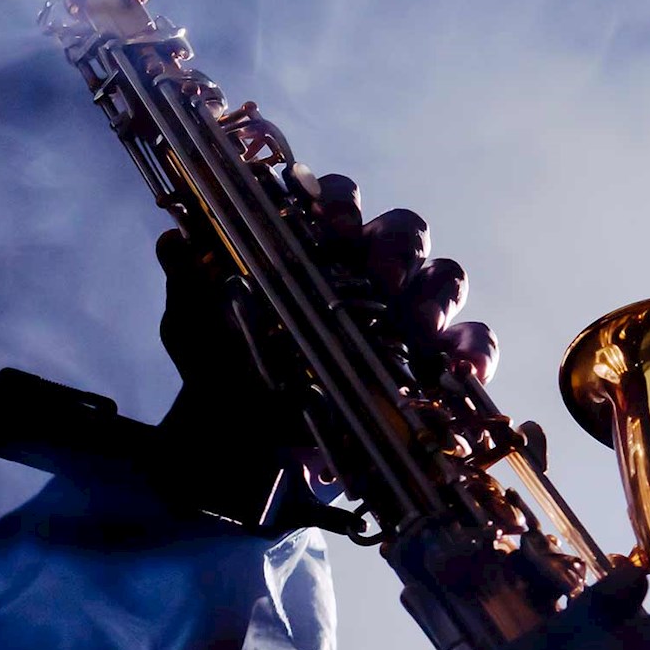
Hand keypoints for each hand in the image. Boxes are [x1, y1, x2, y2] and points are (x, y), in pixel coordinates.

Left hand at [152, 173, 500, 498]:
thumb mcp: (193, 328)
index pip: (340, 201)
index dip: (342, 203)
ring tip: (419, 325)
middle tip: (384, 277)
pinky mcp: (429, 367)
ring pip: (445, 279)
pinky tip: (464, 370)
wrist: (242, 448)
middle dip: (400, 245)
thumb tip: (174, 243)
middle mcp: (366, 273)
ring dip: (439, 294)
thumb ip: (188, 283)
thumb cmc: (223, 372)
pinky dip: (475, 351)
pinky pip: (471, 346)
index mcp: (314, 248)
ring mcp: (403, 318)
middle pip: (405, 232)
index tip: (332, 226)